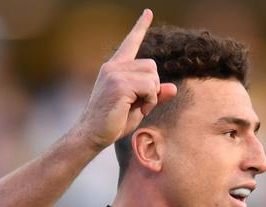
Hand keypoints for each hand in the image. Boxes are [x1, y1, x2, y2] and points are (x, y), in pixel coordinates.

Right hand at [71, 8, 177, 150]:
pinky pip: (150, 87)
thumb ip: (154, 94)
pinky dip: (149, 100)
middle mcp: (114, 66)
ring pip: (153, 76)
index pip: (130, 43)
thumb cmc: (113, 122)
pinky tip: (136, 109)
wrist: (92, 135)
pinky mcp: (119, 84)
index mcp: (115, 68)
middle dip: (153, 87)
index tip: (148, 12)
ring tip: (136, 107)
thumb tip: (173, 87)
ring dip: (151, 94)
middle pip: (152, 66)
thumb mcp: (138, 106)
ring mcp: (115, 73)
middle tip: (139, 104)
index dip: (140, 27)